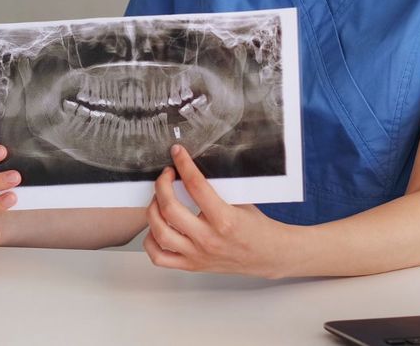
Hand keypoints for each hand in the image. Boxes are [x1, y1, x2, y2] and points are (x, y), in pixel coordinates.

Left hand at [143, 144, 293, 277]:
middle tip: (166, 175)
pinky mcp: (192, 266)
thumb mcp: (241, 201)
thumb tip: (192, 167)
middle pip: (170, 209)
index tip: (177, 152)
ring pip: (160, 233)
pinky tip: (156, 226)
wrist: (269, 256)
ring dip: (153, 210)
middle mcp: (208, 239)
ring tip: (159, 198)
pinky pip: (159, 257)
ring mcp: (198, 255)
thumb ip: (216, 188)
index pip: (195, 185)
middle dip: (162, 185)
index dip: (184, 164)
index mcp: (224, 219)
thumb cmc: (257, 228)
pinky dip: (150, 241)